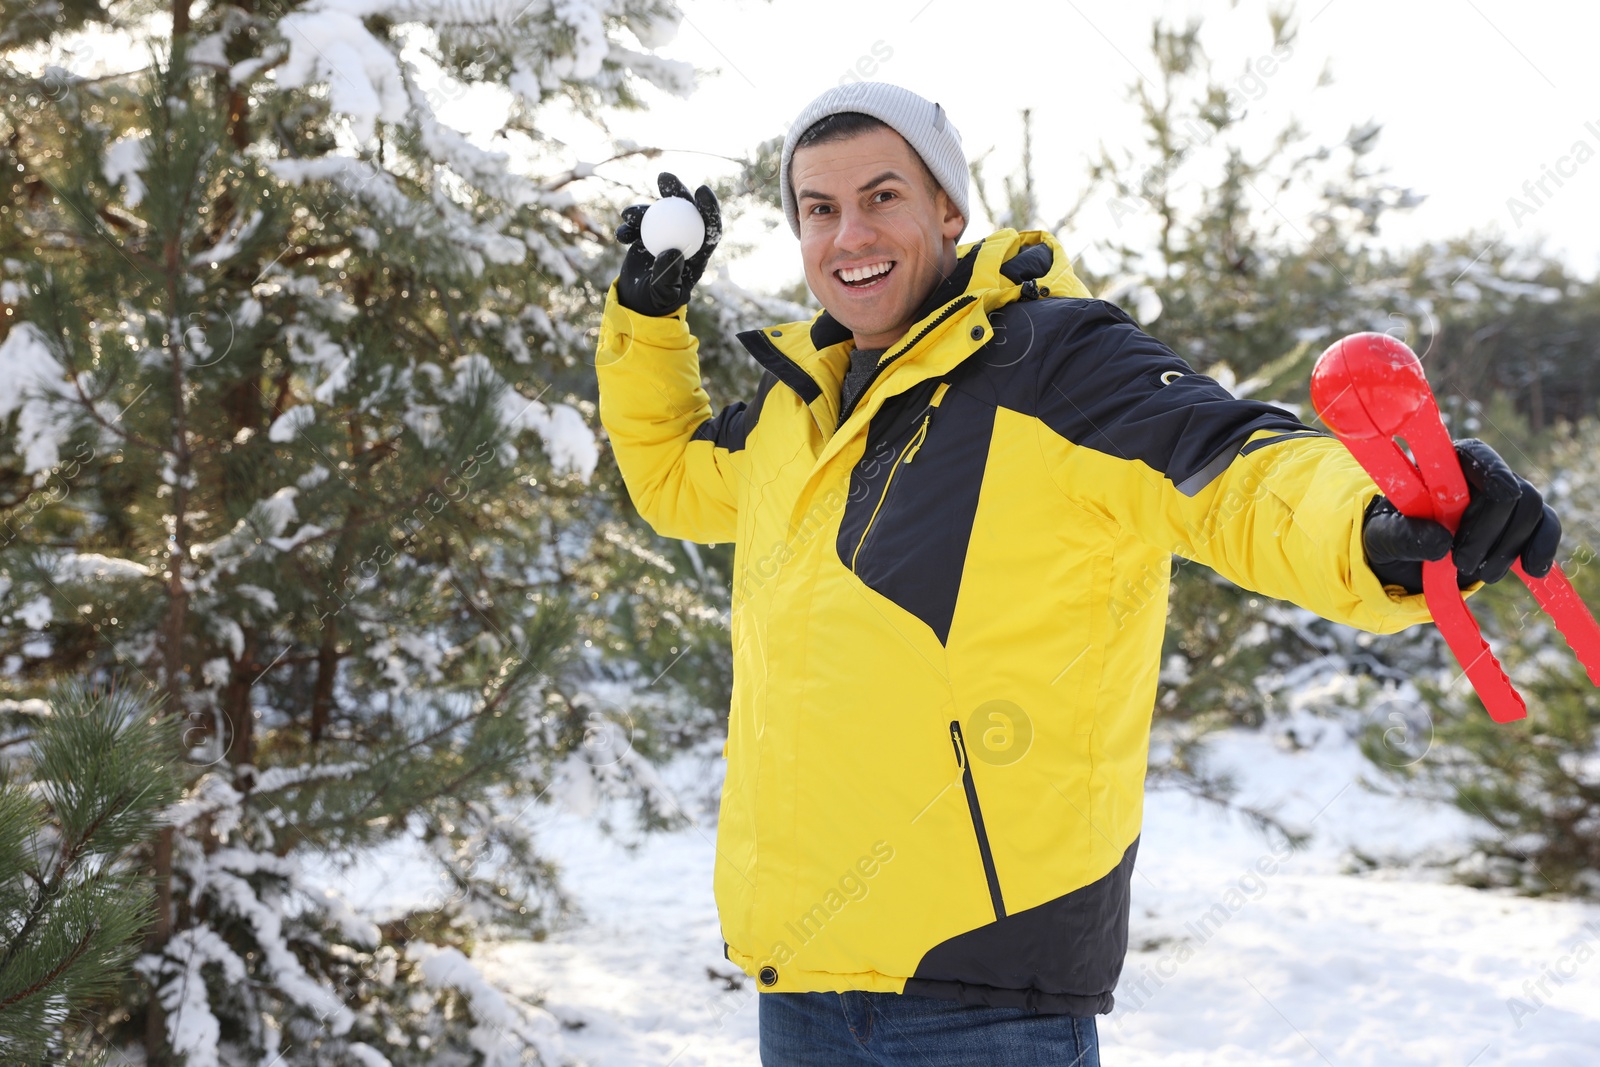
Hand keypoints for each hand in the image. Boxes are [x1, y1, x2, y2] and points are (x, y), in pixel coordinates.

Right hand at [614, 172, 722, 316]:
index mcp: (698, 253)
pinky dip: (629, 226)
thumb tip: (671, 251)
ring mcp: (664, 236)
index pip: (709, 227)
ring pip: (658, 214)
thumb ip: (668, 275)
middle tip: (663, 178)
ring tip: (628, 216)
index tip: (701, 190)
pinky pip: (639, 225)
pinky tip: (621, 235)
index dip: (709, 207)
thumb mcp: (663, 294)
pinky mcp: (646, 236)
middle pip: (685, 210)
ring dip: (643, 209)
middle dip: (677, 190)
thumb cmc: (656, 302)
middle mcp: (684, 240)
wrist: (637, 303)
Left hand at [1363, 438, 1561, 593]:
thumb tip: (1441, 542)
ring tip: (1479, 573)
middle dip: (1491, 531)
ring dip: (1508, 547)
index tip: (1503, 493)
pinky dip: (1543, 547)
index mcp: (1443, 465)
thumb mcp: (1381, 537)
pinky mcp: (1519, 525)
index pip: (1476, 455)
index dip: (1494, 470)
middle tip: (1462, 562)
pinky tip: (1533, 570)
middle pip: (1511, 490)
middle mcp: (1478, 476)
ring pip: (1531, 510)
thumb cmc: (1389, 536)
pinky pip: (1547, 527)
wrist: (1402, 561)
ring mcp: (1504, 499)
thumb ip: (1402, 536)